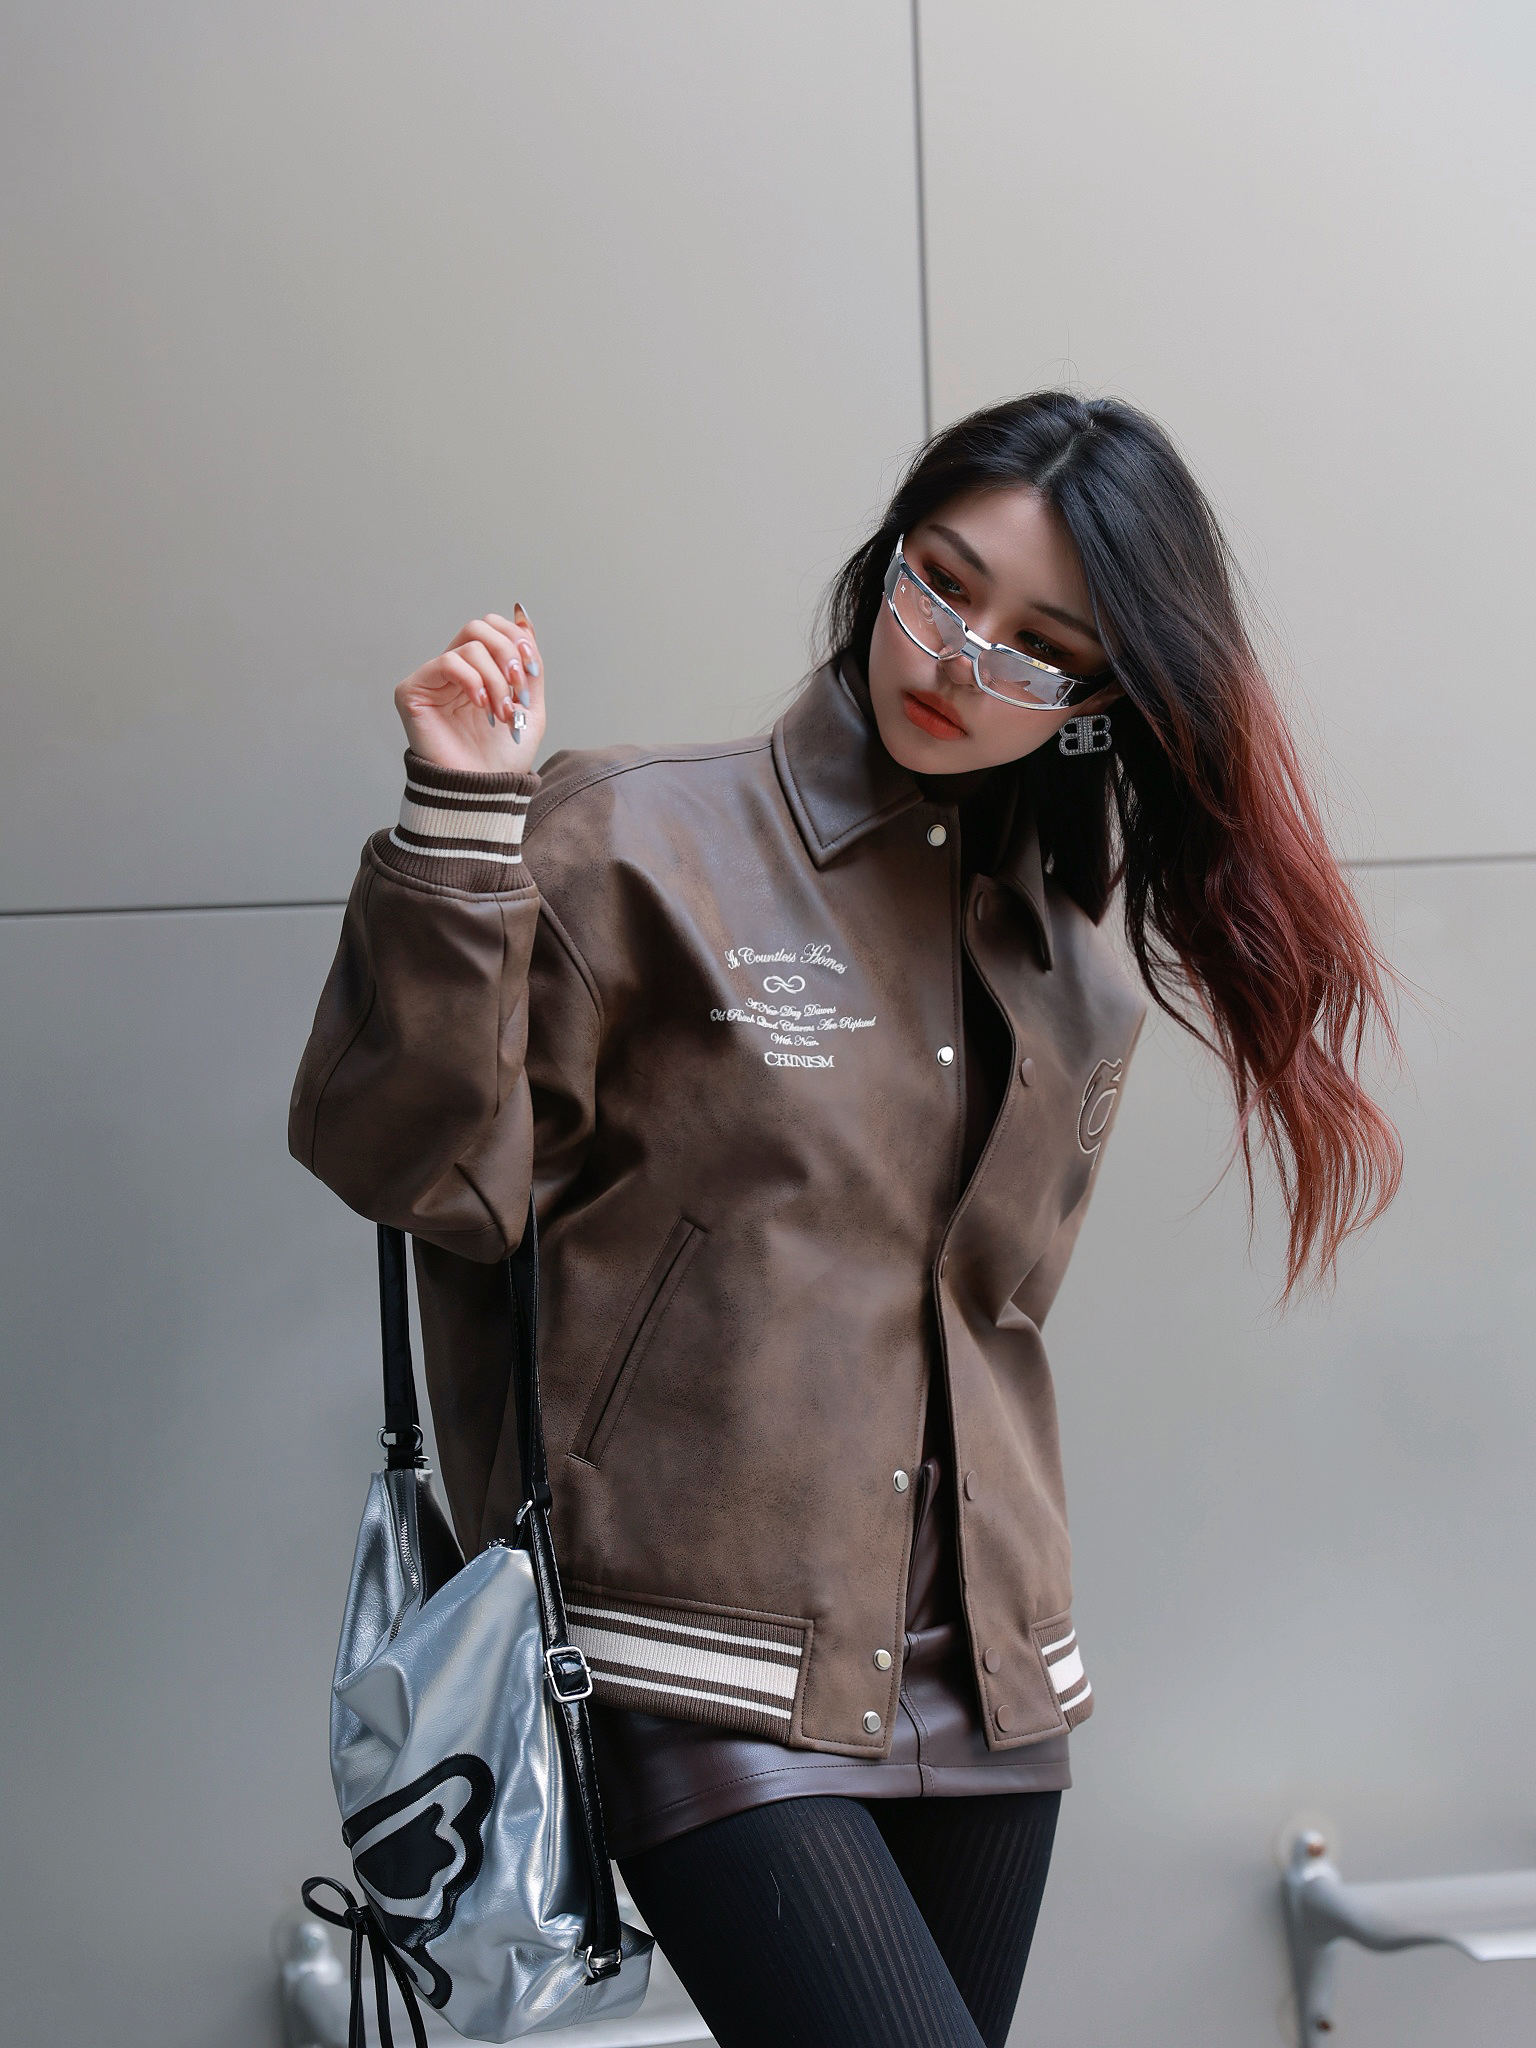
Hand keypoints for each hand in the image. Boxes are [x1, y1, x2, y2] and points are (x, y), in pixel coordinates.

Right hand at [394, 609, 545, 773]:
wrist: (484, 791)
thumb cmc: (502, 757)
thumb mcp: (530, 705)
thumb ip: (529, 663)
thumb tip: (522, 616)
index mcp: (479, 672)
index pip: (492, 629)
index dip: (516, 640)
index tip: (531, 670)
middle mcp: (453, 672)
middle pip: (479, 628)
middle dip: (508, 654)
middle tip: (519, 689)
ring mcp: (432, 680)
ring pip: (470, 646)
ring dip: (496, 679)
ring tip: (502, 712)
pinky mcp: (412, 691)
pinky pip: (447, 663)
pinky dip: (472, 680)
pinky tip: (481, 705)